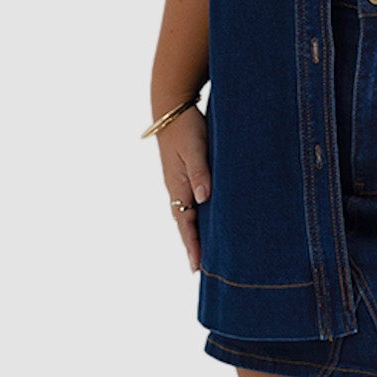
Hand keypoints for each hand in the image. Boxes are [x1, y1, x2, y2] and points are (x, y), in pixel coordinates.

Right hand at [155, 108, 210, 272]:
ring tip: (202, 252)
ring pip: (187, 213)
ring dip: (193, 233)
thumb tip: (204, 199)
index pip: (186, 223)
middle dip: (191, 245)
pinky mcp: (184, 173)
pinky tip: (204, 220)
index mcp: (178, 185)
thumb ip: (200, 173)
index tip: (196, 267)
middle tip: (199, 269)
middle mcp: (176, 187)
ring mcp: (179, 181)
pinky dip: (196, 216)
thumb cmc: (186, 127)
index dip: (192, 245)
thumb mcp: (195, 148)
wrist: (172, 107)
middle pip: (184, 223)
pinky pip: (189, 201)